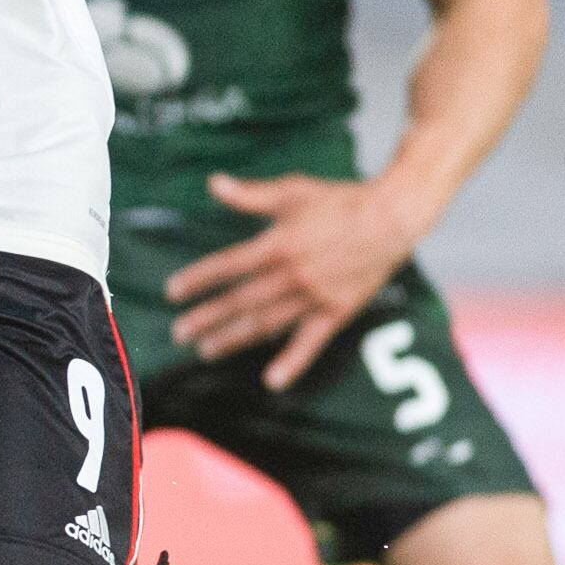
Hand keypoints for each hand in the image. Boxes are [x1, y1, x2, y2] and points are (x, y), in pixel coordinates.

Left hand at [163, 170, 421, 387]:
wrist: (393, 218)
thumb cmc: (340, 201)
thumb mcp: (293, 191)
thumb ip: (251, 195)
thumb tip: (214, 183)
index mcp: (278, 245)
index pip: (227, 266)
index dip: (198, 280)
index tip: (172, 293)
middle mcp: (293, 275)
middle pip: (241, 301)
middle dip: (207, 319)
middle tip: (179, 333)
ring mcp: (315, 297)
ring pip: (267, 323)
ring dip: (234, 339)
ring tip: (206, 352)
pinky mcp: (337, 312)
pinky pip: (311, 342)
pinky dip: (293, 362)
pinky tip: (272, 381)